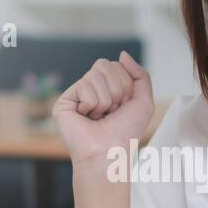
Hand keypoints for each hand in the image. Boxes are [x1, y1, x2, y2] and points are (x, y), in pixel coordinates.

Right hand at [52, 51, 154, 166]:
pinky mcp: (63, 102)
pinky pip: (84, 86)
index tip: (123, 106)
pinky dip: (92, 104)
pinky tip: (86, 118)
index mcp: (106, 88)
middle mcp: (90, 89)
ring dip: (105, 100)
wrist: (111, 152)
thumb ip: (140, 74)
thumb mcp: (144, 101)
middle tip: (111, 112)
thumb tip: (122, 54)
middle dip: (116, 90)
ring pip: (94, 75)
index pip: (115, 65)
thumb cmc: (126, 133)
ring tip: (99, 117)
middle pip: (104, 65)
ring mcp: (75, 95)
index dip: (125, 85)